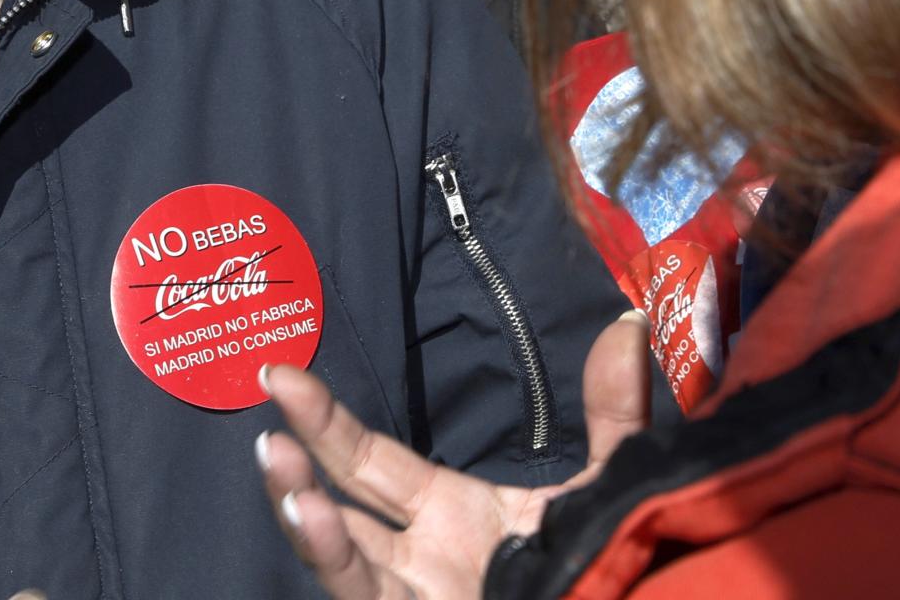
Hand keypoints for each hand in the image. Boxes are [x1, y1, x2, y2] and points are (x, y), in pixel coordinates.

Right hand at [257, 311, 650, 599]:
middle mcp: (421, 554)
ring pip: (339, 553)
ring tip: (276, 456)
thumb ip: (613, 412)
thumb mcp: (605, 486)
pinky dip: (334, 556)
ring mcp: (415, 594)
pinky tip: (313, 515)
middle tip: (269, 385)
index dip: (326, 418)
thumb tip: (630, 325)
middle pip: (343, 494)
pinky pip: (363, 592)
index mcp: (450, 513)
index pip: (369, 458)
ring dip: (301, 505)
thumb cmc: (607, 567)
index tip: (282, 374)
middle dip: (303, 447)